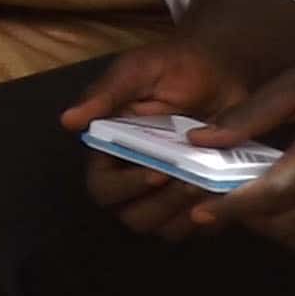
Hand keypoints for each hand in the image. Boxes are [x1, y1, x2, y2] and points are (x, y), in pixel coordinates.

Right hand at [59, 33, 286, 241]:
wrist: (224, 68)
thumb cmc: (174, 66)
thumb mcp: (137, 70)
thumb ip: (105, 94)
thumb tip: (67, 120)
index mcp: (111, 151)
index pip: (102, 188)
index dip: (126, 188)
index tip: (157, 173)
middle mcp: (135, 177)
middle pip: (133, 217)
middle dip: (161, 205)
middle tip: (191, 182)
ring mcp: (168, 192)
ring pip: (164, 229)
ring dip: (184, 214)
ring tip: (208, 186)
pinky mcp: (200, 198)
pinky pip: (200, 226)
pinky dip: (212, 217)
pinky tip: (226, 194)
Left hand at [199, 49, 294, 254]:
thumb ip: (250, 114)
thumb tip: (199, 141)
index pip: (275, 192)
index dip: (234, 207)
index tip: (200, 211)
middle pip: (291, 223)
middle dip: (250, 221)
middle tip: (225, 205)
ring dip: (275, 233)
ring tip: (255, 210)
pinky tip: (290, 215)